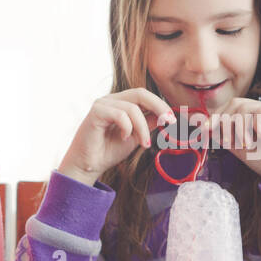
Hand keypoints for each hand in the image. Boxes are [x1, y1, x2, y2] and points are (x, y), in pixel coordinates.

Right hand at [59, 88, 175, 186]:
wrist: (88, 166)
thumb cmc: (108, 151)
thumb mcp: (135, 136)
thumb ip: (148, 124)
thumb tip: (166, 117)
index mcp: (120, 103)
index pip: (144, 96)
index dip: (160, 104)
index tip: (172, 119)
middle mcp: (111, 100)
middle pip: (140, 93)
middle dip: (159, 107)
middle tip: (169, 121)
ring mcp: (102, 104)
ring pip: (132, 108)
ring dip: (142, 128)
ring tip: (144, 144)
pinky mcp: (96, 112)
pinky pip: (120, 115)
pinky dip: (128, 128)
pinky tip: (124, 138)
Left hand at [207, 97, 260, 179]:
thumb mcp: (240, 149)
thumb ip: (225, 136)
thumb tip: (207, 128)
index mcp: (252, 116)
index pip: (230, 108)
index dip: (216, 117)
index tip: (205, 130)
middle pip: (236, 103)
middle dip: (225, 120)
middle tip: (226, 139)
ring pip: (246, 107)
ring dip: (239, 126)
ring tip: (245, 144)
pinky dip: (255, 124)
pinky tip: (260, 137)